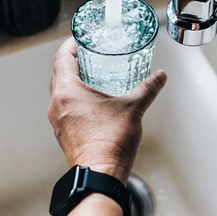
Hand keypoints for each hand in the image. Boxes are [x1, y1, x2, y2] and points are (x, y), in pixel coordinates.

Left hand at [48, 37, 166, 183]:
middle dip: (73, 62)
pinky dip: (76, 99)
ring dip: (74, 81)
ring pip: (61, 92)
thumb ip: (147, 89)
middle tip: (89, 54)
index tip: (79, 39)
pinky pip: (65, 108)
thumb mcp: (132, 108)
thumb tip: (159, 77)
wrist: (100, 177)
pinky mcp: (64, 134)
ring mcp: (58, 121)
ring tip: (92, 76)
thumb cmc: (109, 144)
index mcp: (67, 92)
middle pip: (59, 74)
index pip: (61, 58)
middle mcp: (57, 105)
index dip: (70, 45)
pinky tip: (93, 102)